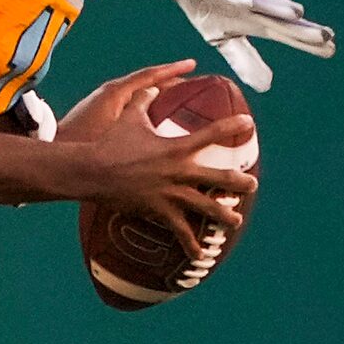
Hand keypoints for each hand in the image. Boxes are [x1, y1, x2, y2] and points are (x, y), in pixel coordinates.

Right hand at [61, 63, 256, 250]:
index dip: (233, 126)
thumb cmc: (109, 143)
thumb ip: (143, 102)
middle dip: (239, 182)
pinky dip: (190, 244)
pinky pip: (179, 230)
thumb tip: (151, 87)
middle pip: (220, 178)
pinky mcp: (157, 210)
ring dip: (224, 215)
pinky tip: (200, 255)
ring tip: (236, 220)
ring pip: (206, 207)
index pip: (213, 134)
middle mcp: (179, 171)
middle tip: (252, 185)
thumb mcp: (128, 118)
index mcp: (176, 147)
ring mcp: (170, 192)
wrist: (91, 170)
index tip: (248, 123)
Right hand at [139, 0, 332, 90]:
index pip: (284, 35)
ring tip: (296, 13)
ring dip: (276, 8)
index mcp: (253, 24)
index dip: (305, 43)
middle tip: (326, 38)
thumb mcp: (223, 40)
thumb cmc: (208, 7)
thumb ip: (244, 60)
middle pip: (279, 21)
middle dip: (300, 30)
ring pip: (260, 2)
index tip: (330, 50)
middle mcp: (251, 10)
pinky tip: (244, 2)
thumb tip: (266, 87)